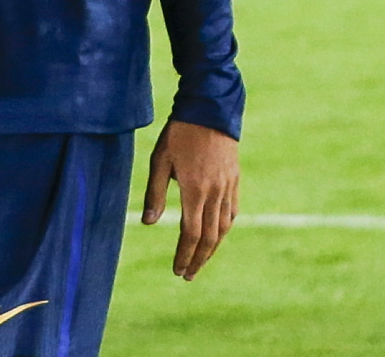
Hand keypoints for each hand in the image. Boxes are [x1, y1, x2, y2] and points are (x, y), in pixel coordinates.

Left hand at [141, 119, 239, 280]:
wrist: (210, 108)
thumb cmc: (180, 133)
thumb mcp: (160, 160)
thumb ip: (155, 193)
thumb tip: (149, 224)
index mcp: (195, 190)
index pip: (192, 233)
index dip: (185, 255)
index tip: (177, 270)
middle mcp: (215, 192)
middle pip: (210, 237)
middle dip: (198, 260)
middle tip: (188, 276)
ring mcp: (228, 186)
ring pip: (224, 227)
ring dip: (213, 249)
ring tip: (200, 261)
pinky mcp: (234, 179)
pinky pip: (232, 212)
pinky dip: (224, 228)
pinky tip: (217, 235)